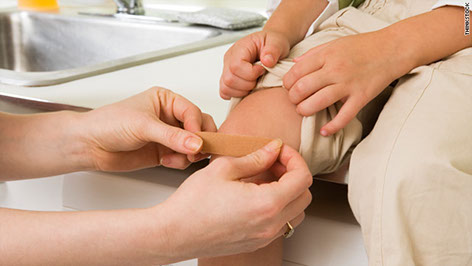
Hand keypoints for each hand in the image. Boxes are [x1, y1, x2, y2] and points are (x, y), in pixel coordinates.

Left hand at [81, 87, 216, 170]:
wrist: (90, 145)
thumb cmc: (108, 124)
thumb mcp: (143, 126)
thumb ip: (172, 136)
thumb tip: (197, 143)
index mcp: (166, 100)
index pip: (192, 112)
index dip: (197, 127)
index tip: (197, 141)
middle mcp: (169, 116)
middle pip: (199, 127)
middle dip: (200, 141)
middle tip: (196, 152)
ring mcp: (168, 135)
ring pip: (194, 144)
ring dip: (189, 153)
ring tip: (176, 157)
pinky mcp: (164, 152)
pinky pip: (183, 157)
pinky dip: (179, 162)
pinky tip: (165, 161)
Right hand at [159, 140, 312, 259]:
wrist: (174, 233)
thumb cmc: (192, 205)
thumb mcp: (224, 169)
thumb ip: (255, 157)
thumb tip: (273, 149)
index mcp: (267, 204)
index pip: (302, 178)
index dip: (294, 158)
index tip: (280, 151)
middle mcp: (271, 224)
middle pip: (304, 195)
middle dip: (293, 174)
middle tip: (273, 162)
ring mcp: (265, 237)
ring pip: (296, 212)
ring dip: (288, 192)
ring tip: (264, 178)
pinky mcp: (256, 242)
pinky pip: (281, 224)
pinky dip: (278, 207)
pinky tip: (255, 194)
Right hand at [220, 30, 290, 98]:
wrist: (273, 46)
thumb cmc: (273, 43)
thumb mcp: (278, 41)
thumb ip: (273, 49)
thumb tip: (267, 61)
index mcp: (239, 48)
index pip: (236, 66)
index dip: (251, 73)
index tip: (263, 70)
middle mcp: (230, 59)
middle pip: (229, 79)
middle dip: (248, 84)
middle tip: (260, 78)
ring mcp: (227, 70)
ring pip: (226, 88)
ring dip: (243, 91)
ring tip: (255, 83)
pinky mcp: (228, 79)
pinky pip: (225, 92)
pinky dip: (237, 94)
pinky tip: (248, 88)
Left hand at [283, 31, 408, 135]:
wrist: (393, 49)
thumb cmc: (363, 46)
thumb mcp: (334, 43)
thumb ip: (313, 54)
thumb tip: (294, 64)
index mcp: (327, 56)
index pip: (297, 71)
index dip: (287, 82)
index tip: (289, 87)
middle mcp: (336, 70)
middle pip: (304, 87)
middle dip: (293, 97)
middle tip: (295, 100)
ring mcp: (349, 85)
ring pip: (319, 102)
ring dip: (305, 110)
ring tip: (303, 110)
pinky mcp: (361, 97)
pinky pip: (344, 116)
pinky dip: (332, 126)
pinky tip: (324, 131)